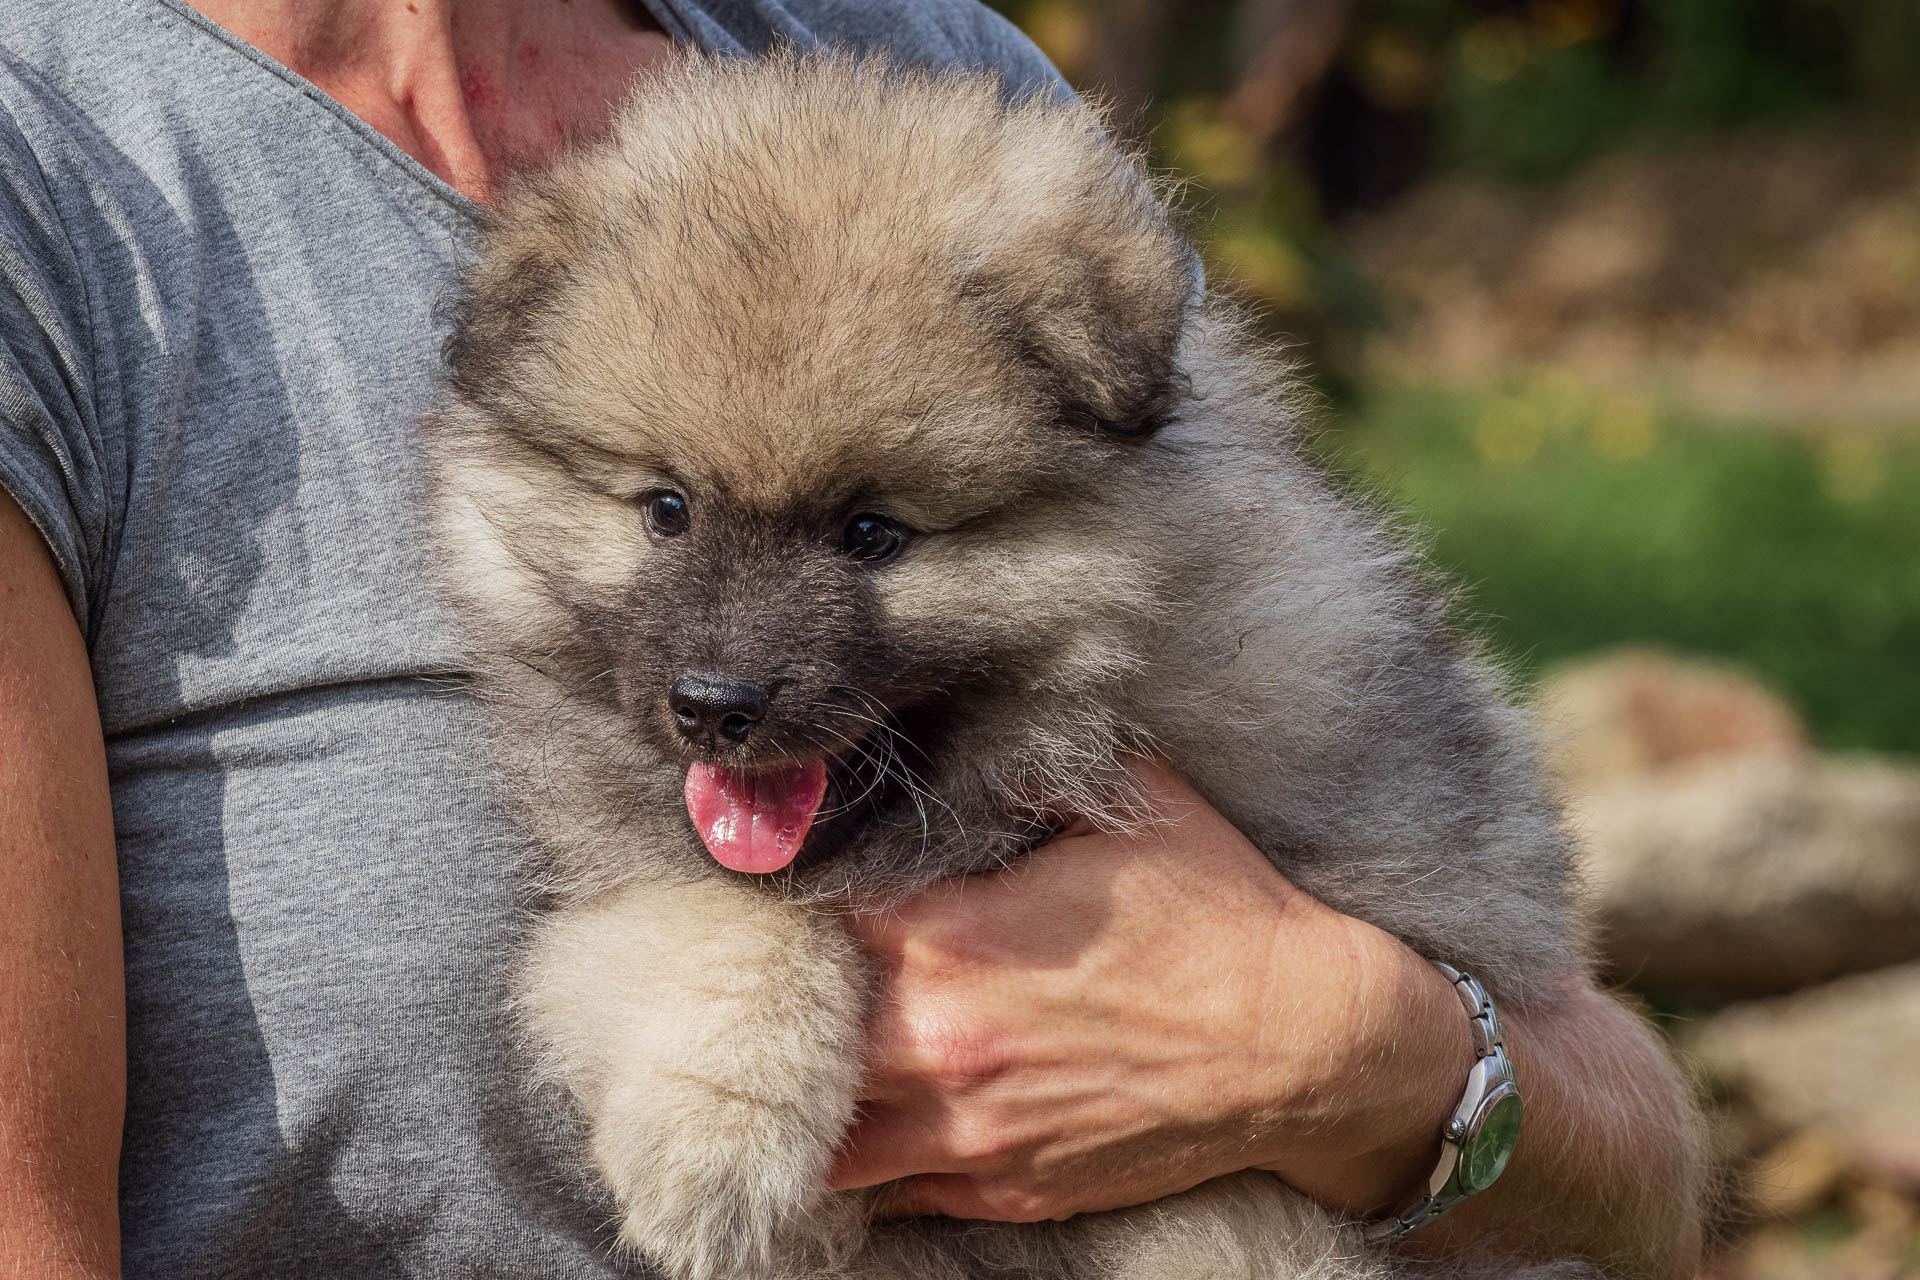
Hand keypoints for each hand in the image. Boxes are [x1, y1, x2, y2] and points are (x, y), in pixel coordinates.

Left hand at [831, 757, 1472, 1221]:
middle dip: (793, 1004)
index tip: (801, 879)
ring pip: (827, 1137)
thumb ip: (1018, 772)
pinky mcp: (1008, 1186)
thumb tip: (948, 744)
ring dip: (819, 1096)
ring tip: (828, 1059)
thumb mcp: (1125, 806)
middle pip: (795, 1036)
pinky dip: (883, 1152)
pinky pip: (897, 1188)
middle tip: (804, 975)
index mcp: (950, 938)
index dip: (797, 893)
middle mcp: (937, 1044)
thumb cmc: (1221, 915)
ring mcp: (969, 1131)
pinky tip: (893, 1114)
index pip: (812, 916)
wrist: (1310, 1042)